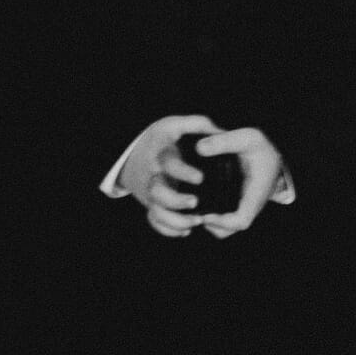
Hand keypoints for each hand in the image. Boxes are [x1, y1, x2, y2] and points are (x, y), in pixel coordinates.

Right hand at [120, 114, 218, 237]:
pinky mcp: (152, 204)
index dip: (183, 172)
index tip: (200, 178)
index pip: (168, 164)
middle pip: (157, 193)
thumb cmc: (161, 139)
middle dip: (177, 201)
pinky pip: (155, 222)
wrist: (134, 153)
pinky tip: (187, 230)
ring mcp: (151, 193)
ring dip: (176, 221)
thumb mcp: (175, 124)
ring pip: (156, 212)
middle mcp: (154, 176)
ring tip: (197, 221)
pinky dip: (169, 230)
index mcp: (161, 156)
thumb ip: (197, 125)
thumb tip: (221, 131)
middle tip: (196, 202)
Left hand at [197, 127, 283, 239]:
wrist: (271, 151)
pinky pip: (225, 216)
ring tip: (190, 206)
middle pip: (230, 229)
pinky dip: (212, 214)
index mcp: (255, 195)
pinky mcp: (237, 201)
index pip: (241, 221)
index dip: (222, 222)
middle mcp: (249, 205)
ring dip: (210, 221)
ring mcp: (243, 205)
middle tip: (191, 211)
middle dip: (211, 225)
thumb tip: (199, 148)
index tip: (204, 214)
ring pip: (226, 226)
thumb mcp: (246, 138)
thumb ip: (224, 141)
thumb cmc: (260, 146)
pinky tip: (196, 200)